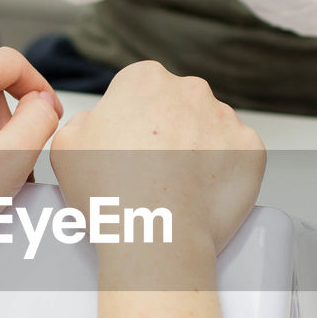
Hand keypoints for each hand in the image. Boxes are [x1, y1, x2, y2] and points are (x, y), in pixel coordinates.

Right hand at [51, 62, 264, 270]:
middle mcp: (189, 90)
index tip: (125, 149)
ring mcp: (225, 119)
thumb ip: (83, 122)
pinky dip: (223, 171)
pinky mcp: (251, 150)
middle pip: (178, 106)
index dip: (129, 122)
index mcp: (144, 80)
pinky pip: (237, 155)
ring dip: (197, 150)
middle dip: (166, 132)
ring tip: (175, 188)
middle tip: (149, 171)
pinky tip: (200, 192)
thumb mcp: (65, 146)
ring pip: (210, 129)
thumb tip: (96, 124)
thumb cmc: (110, 194)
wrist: (154, 236)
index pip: (138, 90)